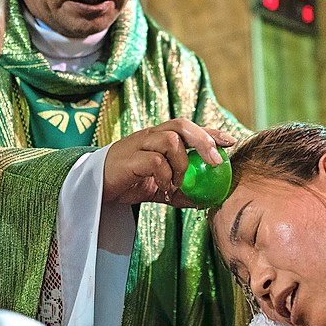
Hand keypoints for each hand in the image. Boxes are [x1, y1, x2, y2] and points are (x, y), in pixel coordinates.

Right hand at [102, 119, 234, 205]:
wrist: (95, 188)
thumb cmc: (128, 182)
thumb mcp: (159, 188)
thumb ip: (180, 190)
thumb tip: (205, 201)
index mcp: (159, 138)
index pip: (189, 128)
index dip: (210, 133)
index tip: (230, 142)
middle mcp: (150, 136)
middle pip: (181, 125)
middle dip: (203, 140)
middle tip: (215, 161)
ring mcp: (138, 144)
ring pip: (170, 140)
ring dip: (182, 164)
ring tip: (178, 183)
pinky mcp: (129, 158)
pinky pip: (155, 161)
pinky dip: (166, 176)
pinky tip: (165, 189)